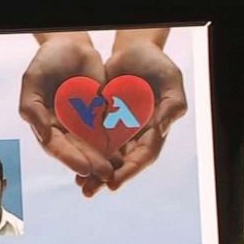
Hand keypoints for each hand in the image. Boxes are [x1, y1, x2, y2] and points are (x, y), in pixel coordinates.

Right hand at [19, 33, 114, 181]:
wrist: (71, 45)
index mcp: (44, 125)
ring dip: (104, 159)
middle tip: (105, 174)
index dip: (69, 158)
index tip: (83, 168)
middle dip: (91, 163)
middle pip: (77, 151)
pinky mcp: (99, 115)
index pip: (56, 147)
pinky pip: (108, 131)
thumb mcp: (32, 82)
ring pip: (94, 146)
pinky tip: (126, 153)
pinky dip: (116, 143)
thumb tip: (44, 135)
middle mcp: (63, 129)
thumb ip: (33, 109)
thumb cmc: (45, 61)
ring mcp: (82, 123)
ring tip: (116, 170)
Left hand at [79, 32, 186, 195]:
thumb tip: (162, 130)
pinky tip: (72, 164)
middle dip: (106, 179)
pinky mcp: (102, 123)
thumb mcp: (170, 80)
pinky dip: (84, 153)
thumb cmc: (157, 64)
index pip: (143, 156)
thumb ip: (171, 105)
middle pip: (122, 163)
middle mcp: (137, 136)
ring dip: (93, 172)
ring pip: (106, 157)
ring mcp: (119, 131)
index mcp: (155, 130)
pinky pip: (92, 142)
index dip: (129, 170)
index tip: (113, 182)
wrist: (133, 52)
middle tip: (89, 192)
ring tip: (80, 185)